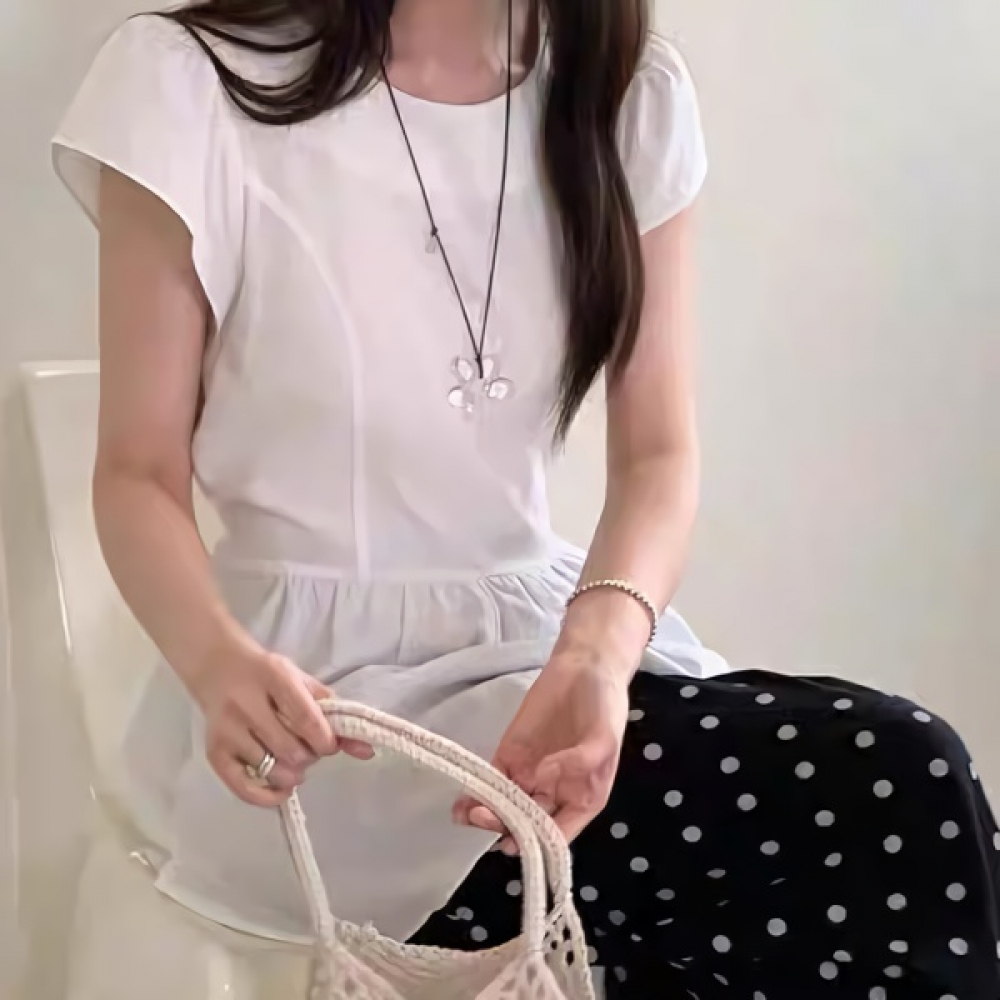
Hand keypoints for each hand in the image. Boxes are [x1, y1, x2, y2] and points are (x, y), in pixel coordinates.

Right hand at [188, 638, 372, 806]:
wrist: (217, 667)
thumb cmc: (268, 675)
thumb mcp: (301, 682)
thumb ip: (334, 711)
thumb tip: (366, 750)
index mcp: (273, 677)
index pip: (306, 719)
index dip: (325, 740)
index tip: (330, 745)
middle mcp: (246, 704)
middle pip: (290, 749)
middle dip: (310, 757)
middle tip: (310, 749)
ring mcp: (227, 731)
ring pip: (271, 770)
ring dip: (292, 774)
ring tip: (294, 760)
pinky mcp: (214, 752)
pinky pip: (243, 788)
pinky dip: (268, 796)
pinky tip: (282, 789)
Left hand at [455, 650, 630, 849]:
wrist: (584, 665)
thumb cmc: (604, 705)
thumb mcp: (605, 736)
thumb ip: (581, 762)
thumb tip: (544, 776)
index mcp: (583, 798)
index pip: (558, 832)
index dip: (537, 841)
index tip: (515, 840)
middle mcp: (555, 793)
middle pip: (527, 822)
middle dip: (505, 826)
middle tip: (484, 817)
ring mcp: (530, 774)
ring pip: (506, 805)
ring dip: (487, 814)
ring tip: (469, 813)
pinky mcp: (510, 753)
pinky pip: (493, 780)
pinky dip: (477, 792)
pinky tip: (463, 801)